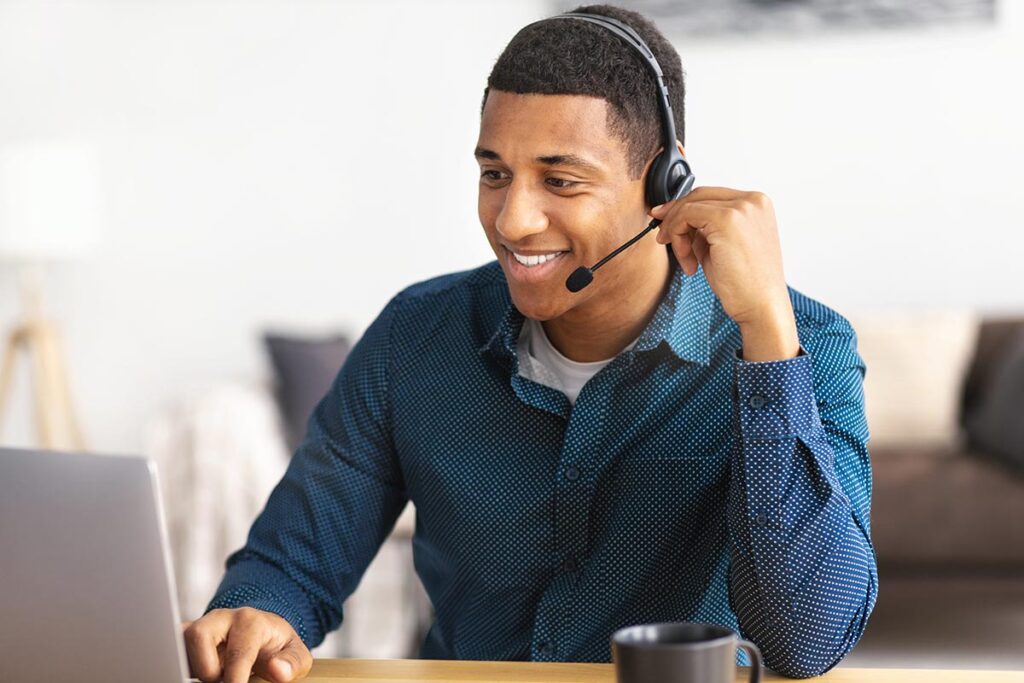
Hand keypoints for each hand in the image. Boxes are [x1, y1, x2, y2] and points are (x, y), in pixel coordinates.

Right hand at [182, 608, 312, 682]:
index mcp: (251, 621)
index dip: (234, 678)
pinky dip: (182, 665)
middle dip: (208, 669)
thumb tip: (278, 671)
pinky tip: (198, 674)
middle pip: (198, 636)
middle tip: (223, 680)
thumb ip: (291, 663)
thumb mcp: (295, 654)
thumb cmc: (278, 647)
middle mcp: (222, 618)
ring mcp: (201, 625)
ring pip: (180, 642)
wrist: (265, 634)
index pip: (238, 651)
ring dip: (194, 667)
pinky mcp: (186, 637)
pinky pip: (173, 647)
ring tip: (215, 676)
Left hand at [650, 187, 798, 360]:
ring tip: (686, 260)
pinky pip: (686, 216)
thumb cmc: (745, 283)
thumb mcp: (722, 245)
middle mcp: (752, 201)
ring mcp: (742, 207)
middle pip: (699, 195)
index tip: (664, 220)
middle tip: (662, 236)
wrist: (761, 306)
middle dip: (674, 215)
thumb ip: (705, 227)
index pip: (711, 196)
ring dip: (677, 232)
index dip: (684, 207)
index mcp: (757, 204)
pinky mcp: (727, 219)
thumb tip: (674, 216)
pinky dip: (678, 236)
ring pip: (690, 206)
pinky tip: (688, 262)